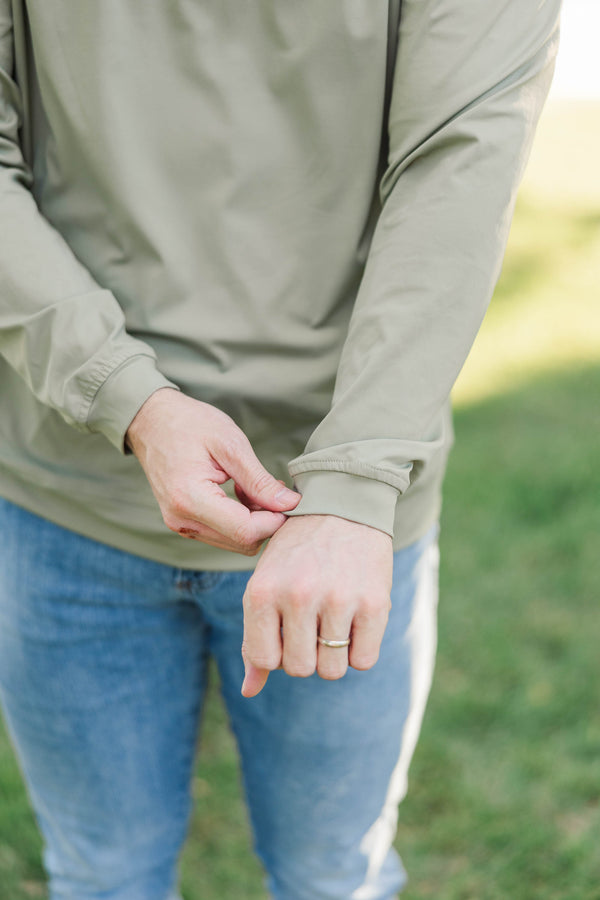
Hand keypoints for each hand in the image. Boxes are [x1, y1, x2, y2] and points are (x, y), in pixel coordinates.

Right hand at [126, 388, 300, 554]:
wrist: (151, 421)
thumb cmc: (189, 424)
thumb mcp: (230, 444)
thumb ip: (259, 480)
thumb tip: (290, 504)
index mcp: (190, 499)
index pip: (245, 531)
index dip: (275, 520)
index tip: (288, 498)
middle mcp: (182, 520)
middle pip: (243, 542)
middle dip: (267, 521)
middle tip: (273, 489)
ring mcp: (180, 525)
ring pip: (235, 542)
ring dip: (254, 520)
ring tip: (253, 487)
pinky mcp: (183, 523)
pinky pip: (222, 534)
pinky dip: (239, 519)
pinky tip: (239, 493)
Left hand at [241, 514, 392, 696]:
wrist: (344, 505)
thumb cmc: (298, 551)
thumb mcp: (267, 584)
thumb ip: (256, 637)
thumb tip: (248, 692)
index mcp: (262, 591)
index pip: (266, 659)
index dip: (278, 654)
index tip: (288, 631)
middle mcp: (297, 595)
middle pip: (300, 669)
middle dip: (307, 654)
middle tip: (314, 625)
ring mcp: (337, 599)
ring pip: (332, 669)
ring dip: (334, 655)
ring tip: (334, 621)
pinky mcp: (373, 602)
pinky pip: (364, 660)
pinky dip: (360, 650)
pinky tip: (355, 622)